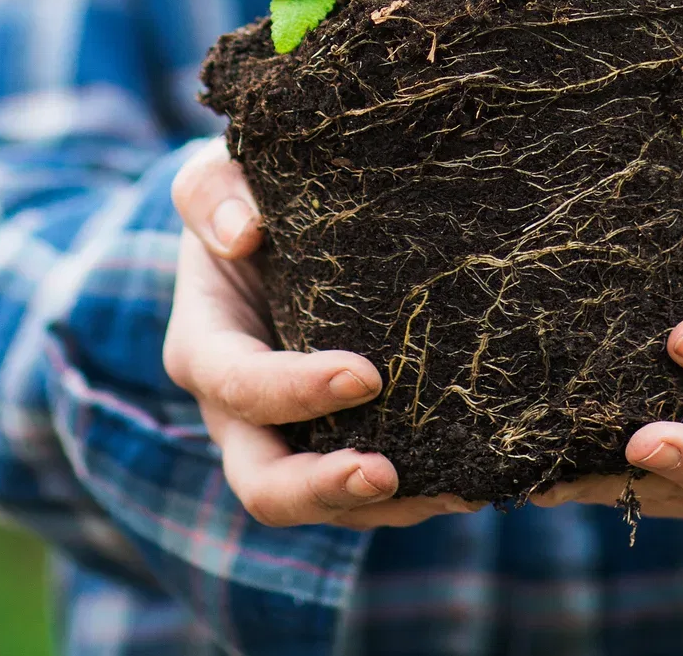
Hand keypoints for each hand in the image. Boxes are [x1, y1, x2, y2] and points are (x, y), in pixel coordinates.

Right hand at [165, 145, 477, 529]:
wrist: (275, 223)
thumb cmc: (247, 196)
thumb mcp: (218, 175)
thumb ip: (214, 193)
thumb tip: (243, 233)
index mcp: (205, 349)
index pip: (241, 387)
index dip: (296, 390)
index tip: (367, 373)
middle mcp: (239, 414)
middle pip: (265, 485)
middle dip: (324, 488)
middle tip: (386, 473)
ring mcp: (289, 440)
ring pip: (327, 506)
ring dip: (388, 507)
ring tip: (459, 491)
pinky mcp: (339, 443)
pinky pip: (372, 493)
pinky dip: (422, 495)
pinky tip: (477, 482)